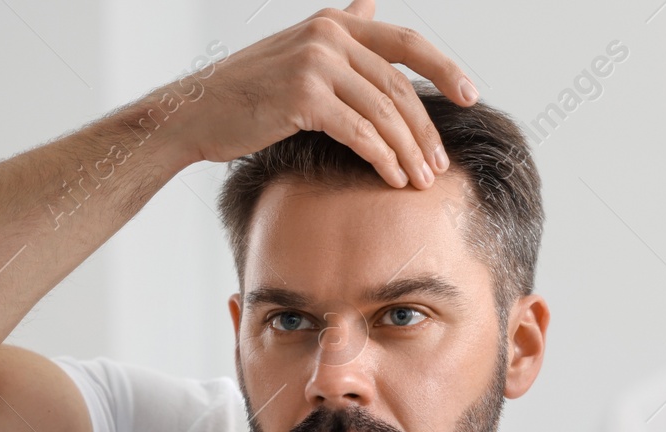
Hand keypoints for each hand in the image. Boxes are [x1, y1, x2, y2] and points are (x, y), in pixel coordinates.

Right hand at [171, 1, 476, 189]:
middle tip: (441, 163)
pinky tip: (393, 177)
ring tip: (422, 180)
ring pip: (383, 111)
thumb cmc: (243, 92)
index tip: (471, 94)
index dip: (444, 67)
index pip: (405, 42)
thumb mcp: (296, 49)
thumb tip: (369, 4)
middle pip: (399, 84)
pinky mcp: (303, 97)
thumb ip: (340, 31)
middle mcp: (329, 35)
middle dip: (425, 129)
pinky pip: (359, 132)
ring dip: (409, 150)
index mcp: (333, 23)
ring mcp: (316, 63)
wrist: (193, 113)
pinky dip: (382, 158)